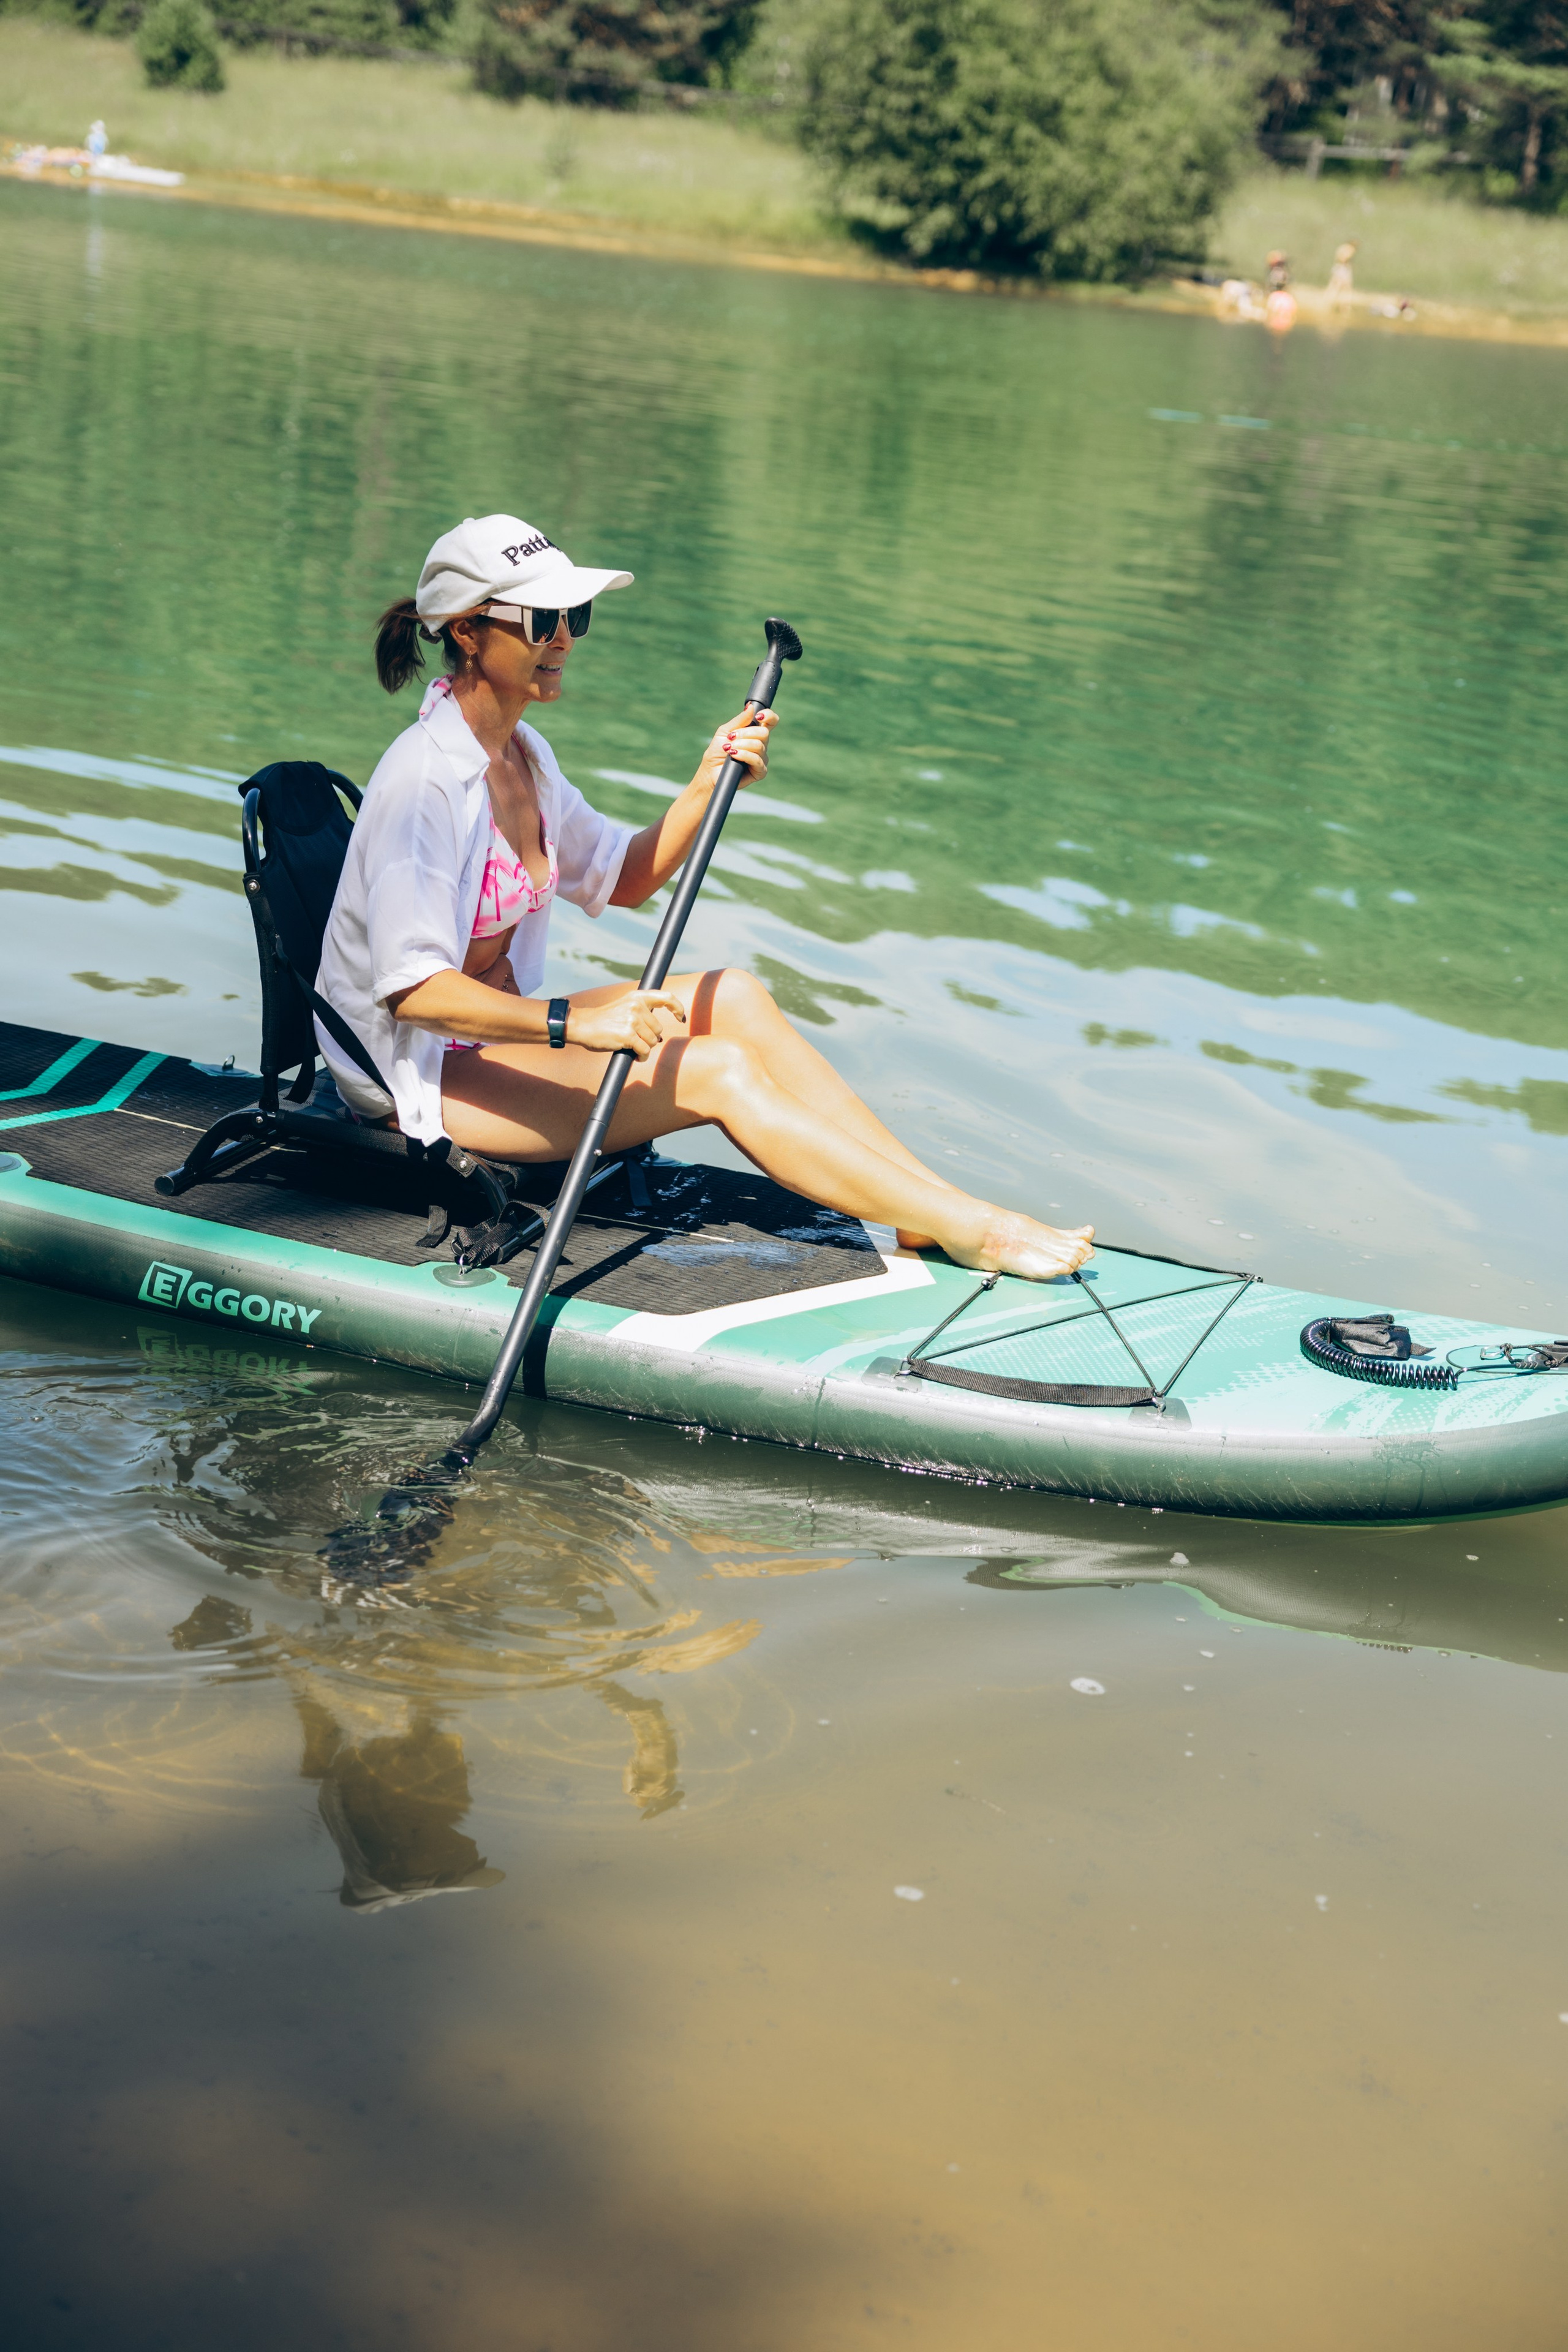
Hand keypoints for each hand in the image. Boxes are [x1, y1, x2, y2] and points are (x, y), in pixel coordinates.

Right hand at [564, 989, 686, 1060]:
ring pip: (653, 1041)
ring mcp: (632, 1020)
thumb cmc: (605, 1020)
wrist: (583, 1025)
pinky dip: (642, 1057)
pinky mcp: (628, 1035)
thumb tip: (658, 1033)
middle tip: (636, 1040)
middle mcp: (636, 1006)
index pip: (666, 997)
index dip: (677, 1008)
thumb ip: (641, 1011)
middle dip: (650, 1038)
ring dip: (645, 1048)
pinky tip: (635, 1056)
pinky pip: (645, 1051)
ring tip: (633, 1047)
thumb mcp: (624, 1006)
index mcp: (637, 997)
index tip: (681, 1017)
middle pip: (658, 1029)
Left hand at [696, 702, 776, 794]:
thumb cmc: (717, 751)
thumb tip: (751, 706)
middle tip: (731, 738)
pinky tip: (734, 755)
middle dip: (745, 733)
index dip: (769, 716)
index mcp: (755, 734)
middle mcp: (761, 745)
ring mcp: (762, 759)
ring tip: (728, 749)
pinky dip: (744, 755)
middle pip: (764, 733)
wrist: (710, 771)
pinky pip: (757, 760)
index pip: (771, 722)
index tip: (758, 716)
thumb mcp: (725, 731)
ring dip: (741, 745)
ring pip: (759, 746)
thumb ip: (740, 720)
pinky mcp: (760, 772)